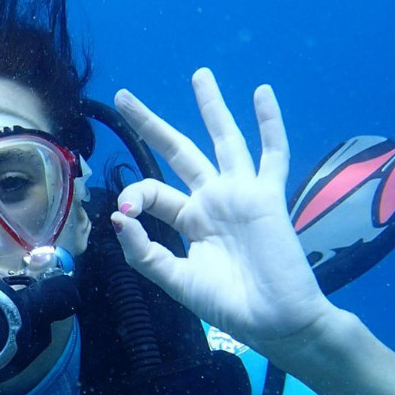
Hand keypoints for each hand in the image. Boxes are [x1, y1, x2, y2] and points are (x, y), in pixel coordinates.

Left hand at [108, 68, 336, 352]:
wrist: (276, 319)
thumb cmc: (229, 304)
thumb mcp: (175, 280)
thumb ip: (144, 252)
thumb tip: (118, 218)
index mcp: (188, 220)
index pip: (151, 191)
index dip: (132, 196)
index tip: (125, 214)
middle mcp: (211, 200)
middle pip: (177, 151)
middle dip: (150, 124)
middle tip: (122, 96)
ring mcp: (240, 193)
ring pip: (223, 140)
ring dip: (212, 107)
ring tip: (200, 75)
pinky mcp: (267, 195)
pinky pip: (271, 153)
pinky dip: (269, 123)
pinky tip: (262, 93)